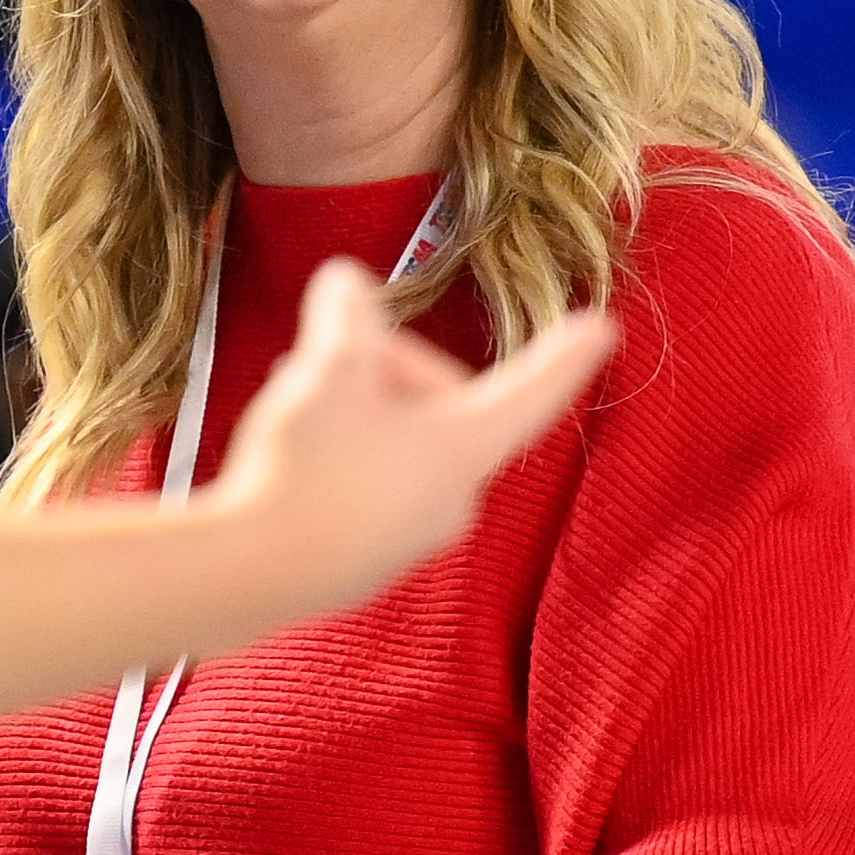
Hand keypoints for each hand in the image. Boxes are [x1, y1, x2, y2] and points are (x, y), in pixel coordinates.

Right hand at [211, 260, 612, 596]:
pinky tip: (293, 451)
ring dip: (359, 410)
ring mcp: (410, 535)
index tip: (603, 328)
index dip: (563, 354)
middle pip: (443, 406)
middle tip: (333, 359)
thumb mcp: (328, 368)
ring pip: (401, 443)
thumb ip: (347, 315)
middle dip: (390, 370)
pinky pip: (369, 485)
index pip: (531, 390)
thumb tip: (348, 282)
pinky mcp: (366, 558)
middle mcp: (453, 498)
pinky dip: (340, 455)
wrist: (251, 573)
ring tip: (301, 402)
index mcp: (464, 448)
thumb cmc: (309, 468)